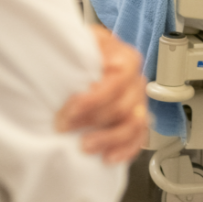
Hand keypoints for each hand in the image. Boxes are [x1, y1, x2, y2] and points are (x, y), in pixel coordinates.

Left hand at [56, 25, 147, 164]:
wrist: (82, 60)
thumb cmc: (80, 53)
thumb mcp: (78, 44)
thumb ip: (77, 53)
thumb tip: (63, 66)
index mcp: (126, 59)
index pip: (116, 82)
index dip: (93, 100)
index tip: (70, 110)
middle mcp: (136, 81)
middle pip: (123, 106)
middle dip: (92, 120)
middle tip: (64, 126)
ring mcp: (139, 102)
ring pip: (134, 125)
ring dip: (109, 139)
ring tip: (85, 146)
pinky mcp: (137, 120)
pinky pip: (138, 139)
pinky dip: (125, 150)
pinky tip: (108, 157)